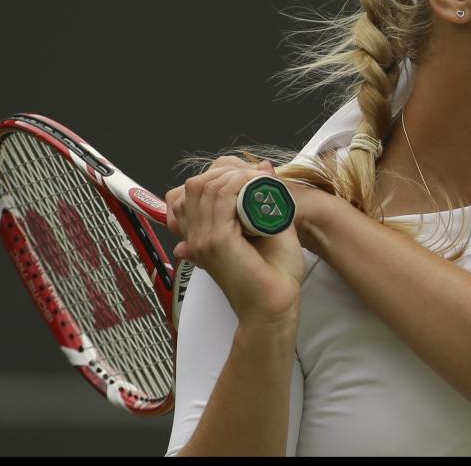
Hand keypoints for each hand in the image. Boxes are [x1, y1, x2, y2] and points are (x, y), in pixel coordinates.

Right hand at [166, 156, 304, 326]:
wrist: (277, 303)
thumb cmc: (275, 273)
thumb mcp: (268, 225)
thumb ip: (262, 196)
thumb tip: (263, 167)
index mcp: (202, 233)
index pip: (193, 190)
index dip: (222, 174)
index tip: (252, 176)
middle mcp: (196, 235)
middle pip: (195, 184)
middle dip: (226, 171)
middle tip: (256, 178)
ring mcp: (201, 238)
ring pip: (205, 186)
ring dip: (237, 175)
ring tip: (261, 182)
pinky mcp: (215, 241)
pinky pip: (219, 197)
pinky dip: (240, 184)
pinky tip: (258, 187)